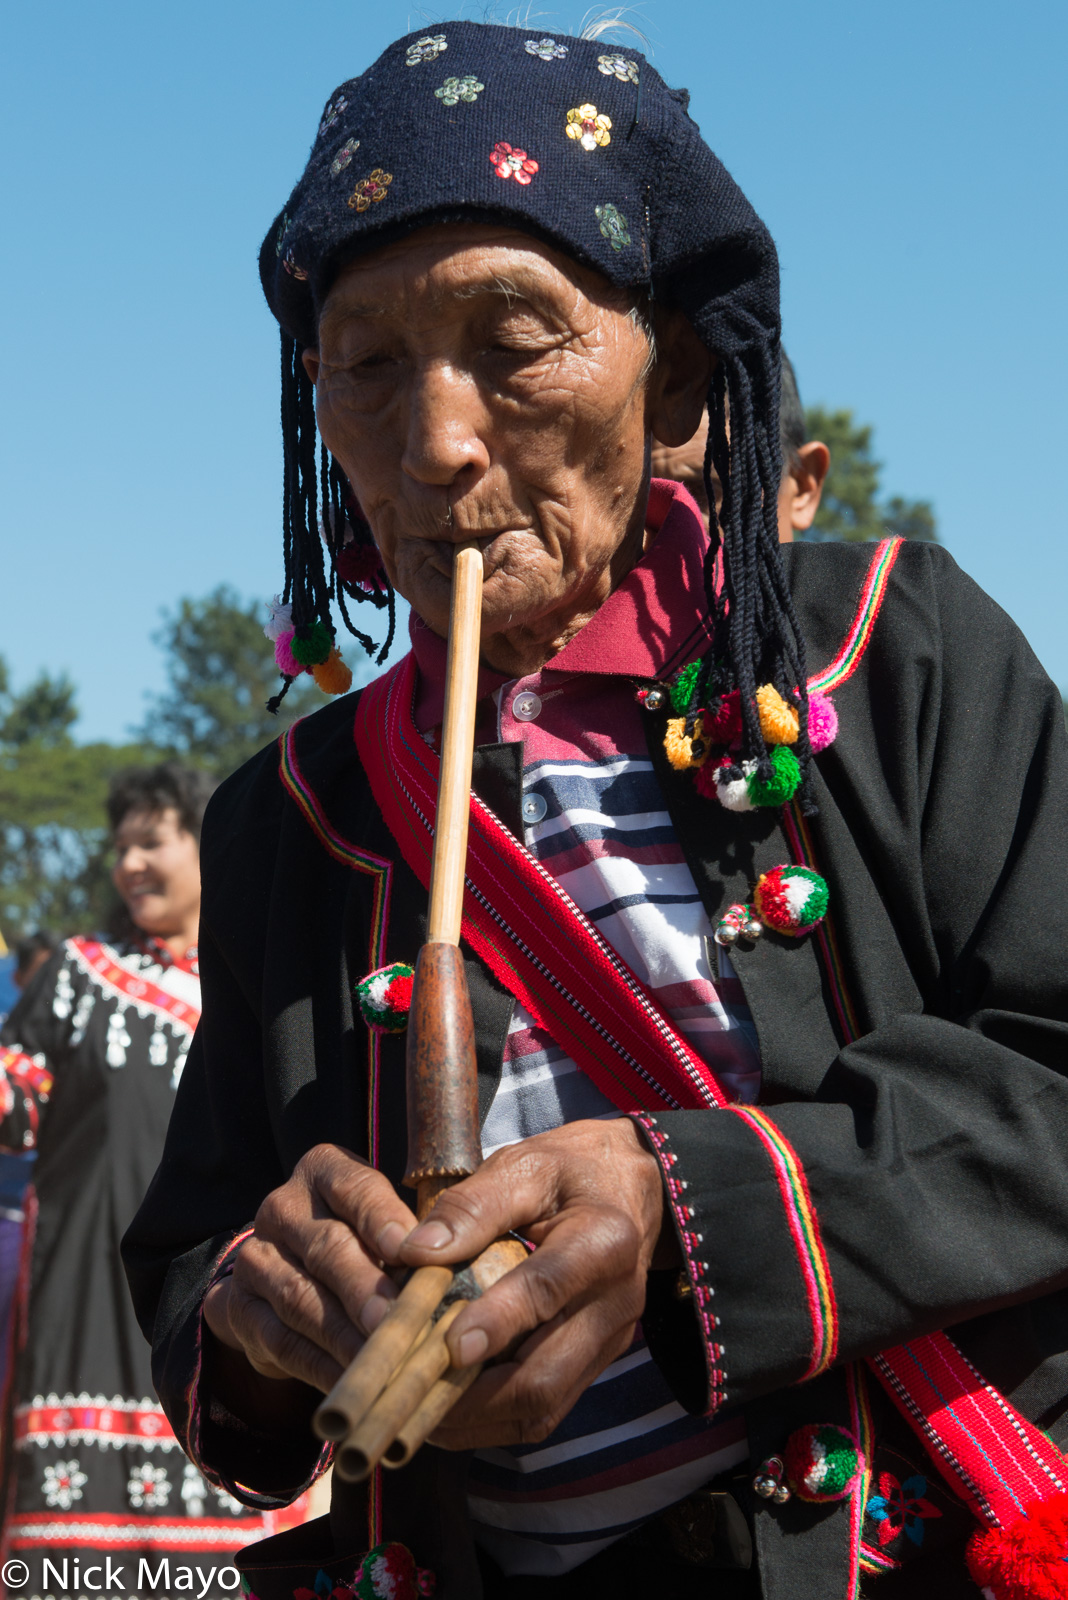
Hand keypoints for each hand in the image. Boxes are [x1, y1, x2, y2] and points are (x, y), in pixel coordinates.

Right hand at [203, 1144, 417, 1396]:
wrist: (290, 1276)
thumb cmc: (366, 1243)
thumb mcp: (392, 1222)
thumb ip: (419, 1234)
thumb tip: (455, 1260)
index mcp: (324, 1172)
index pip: (354, 1188)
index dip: (381, 1219)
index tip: (408, 1251)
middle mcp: (284, 1207)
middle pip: (327, 1247)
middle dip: (365, 1287)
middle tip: (395, 1317)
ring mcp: (256, 1258)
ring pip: (301, 1297)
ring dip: (344, 1333)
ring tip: (379, 1357)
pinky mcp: (239, 1308)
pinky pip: (282, 1340)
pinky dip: (320, 1365)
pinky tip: (351, 1379)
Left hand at [397, 1117, 669, 1449]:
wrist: (630, 1187)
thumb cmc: (569, 1172)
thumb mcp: (523, 1165)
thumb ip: (472, 1205)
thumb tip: (415, 1251)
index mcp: (603, 1239)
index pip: (546, 1289)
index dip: (496, 1322)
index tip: (448, 1345)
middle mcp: (615, 1301)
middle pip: (546, 1374)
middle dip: (474, 1397)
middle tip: (409, 1395)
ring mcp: (609, 1339)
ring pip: (544, 1405)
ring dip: (478, 1418)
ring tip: (417, 1411)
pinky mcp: (597, 1360)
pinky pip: (546, 1407)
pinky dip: (495, 1417)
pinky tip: (449, 1408)